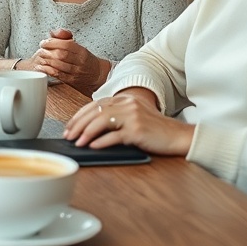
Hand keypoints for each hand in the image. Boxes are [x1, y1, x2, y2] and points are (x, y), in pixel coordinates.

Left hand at [31, 28, 108, 95]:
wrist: (97, 76)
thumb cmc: (86, 60)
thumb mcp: (79, 47)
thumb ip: (65, 38)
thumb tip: (53, 32)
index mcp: (82, 51)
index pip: (66, 44)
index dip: (53, 42)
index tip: (44, 42)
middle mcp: (79, 61)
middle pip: (61, 55)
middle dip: (48, 51)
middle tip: (41, 50)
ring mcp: (76, 72)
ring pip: (59, 65)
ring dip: (47, 61)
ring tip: (41, 57)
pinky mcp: (71, 81)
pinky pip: (58, 75)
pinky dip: (48, 70)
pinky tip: (42, 67)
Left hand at [62, 90, 193, 155]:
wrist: (178, 136)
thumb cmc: (154, 130)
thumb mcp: (133, 117)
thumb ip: (115, 118)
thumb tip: (89, 129)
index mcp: (124, 99)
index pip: (95, 104)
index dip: (79, 115)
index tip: (69, 126)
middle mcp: (127, 104)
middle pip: (95, 112)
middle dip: (78, 124)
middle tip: (68, 136)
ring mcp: (133, 116)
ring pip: (102, 121)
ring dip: (86, 133)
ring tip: (77, 143)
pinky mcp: (137, 130)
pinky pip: (115, 136)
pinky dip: (101, 141)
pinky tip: (92, 146)